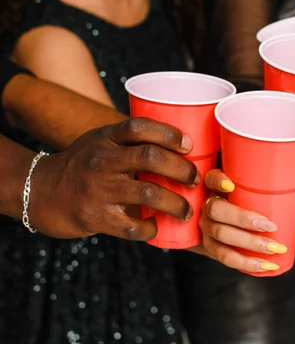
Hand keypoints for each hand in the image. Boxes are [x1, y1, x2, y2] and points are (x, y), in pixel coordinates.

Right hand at [29, 118, 199, 239]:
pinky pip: (133, 225)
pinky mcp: (94, 217)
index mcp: (106, 138)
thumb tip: (179, 146)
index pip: (139, 127)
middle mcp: (102, 160)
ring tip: (187, 210)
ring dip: (176, 203)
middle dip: (182, 170)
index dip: (168, 133)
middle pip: (151, 158)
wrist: (38, 192)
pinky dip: (151, 228)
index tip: (188, 145)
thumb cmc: (82, 165)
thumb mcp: (100, 142)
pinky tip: (156, 227)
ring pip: (149, 194)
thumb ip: (130, 141)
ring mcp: (98, 189)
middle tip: (195, 180)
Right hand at [187, 170, 287, 273]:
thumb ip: (278, 183)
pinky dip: (247, 263)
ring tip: (275, 248)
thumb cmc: (245, 200)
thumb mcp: (251, 188)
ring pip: (222, 236)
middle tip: (271, 226)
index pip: (211, 178)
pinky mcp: (209, 248)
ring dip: (250, 244)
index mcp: (214, 186)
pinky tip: (267, 265)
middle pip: (217, 210)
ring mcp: (205, 228)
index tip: (231, 185)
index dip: (218, 181)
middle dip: (244, 219)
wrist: (221, 223)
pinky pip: (225, 257)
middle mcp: (206, 206)